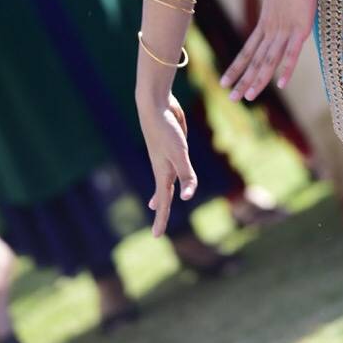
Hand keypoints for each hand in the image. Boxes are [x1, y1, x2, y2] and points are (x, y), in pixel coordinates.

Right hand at [136, 92, 196, 236]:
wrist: (155, 105)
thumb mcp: (180, 153)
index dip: (162, 220)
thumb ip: (186, 175)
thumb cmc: (166, 130)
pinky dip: (170, 177)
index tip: (157, 237)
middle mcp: (163, 168)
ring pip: (166, 181)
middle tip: (157, 230)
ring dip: (161, 195)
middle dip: (160, 212)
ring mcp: (166, 158)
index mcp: (163, 172)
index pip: (163, 202)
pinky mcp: (172, 147)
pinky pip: (173, 167)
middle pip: (162, 195)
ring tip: (155, 205)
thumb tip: (187, 197)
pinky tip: (170, 176)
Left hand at [220, 0, 321, 100]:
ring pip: (269, 60)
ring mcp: (284, 30)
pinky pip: (292, 52)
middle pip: (255, 60)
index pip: (247, 51)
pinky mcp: (300, 28)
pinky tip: (280, 84)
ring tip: (250, 97)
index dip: (235, 68)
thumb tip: (279, 7)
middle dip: (243, 80)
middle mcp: (271, 31)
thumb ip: (279, 8)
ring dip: (259, 79)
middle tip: (232, 99)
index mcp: (265, 25)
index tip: (224, 82)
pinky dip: (286, 68)